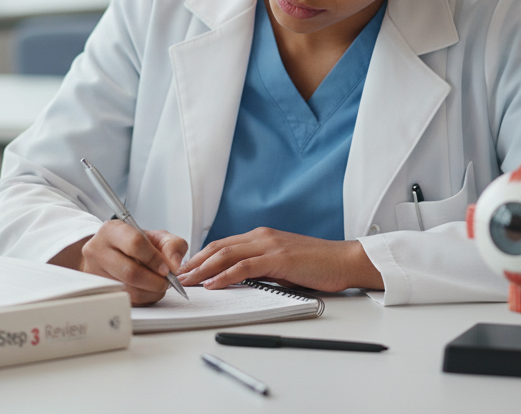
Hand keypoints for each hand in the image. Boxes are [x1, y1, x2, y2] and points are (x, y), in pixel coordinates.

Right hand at [52, 221, 187, 305]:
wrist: (112, 253)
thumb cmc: (134, 244)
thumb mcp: (156, 237)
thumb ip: (172, 245)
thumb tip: (174, 265)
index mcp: (112, 231)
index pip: (135, 244)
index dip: (155, 259)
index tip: (167, 269)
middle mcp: (97, 250)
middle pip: (130, 272)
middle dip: (155, 281)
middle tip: (166, 282)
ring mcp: (94, 272)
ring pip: (128, 291)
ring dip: (150, 292)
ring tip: (157, 286)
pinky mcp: (98, 290)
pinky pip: (125, 301)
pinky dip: (142, 299)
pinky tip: (146, 290)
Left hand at [176, 228, 383, 292]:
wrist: (344, 260)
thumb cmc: (317, 265)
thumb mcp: (282, 265)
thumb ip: (261, 268)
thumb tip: (239, 280)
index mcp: (261, 237)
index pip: (222, 245)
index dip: (201, 257)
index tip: (185, 270)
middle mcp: (261, 236)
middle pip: (218, 247)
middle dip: (194, 263)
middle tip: (176, 276)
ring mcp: (269, 246)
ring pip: (227, 255)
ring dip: (203, 269)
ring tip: (186, 281)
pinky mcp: (278, 259)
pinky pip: (245, 267)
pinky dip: (226, 275)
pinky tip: (213, 284)